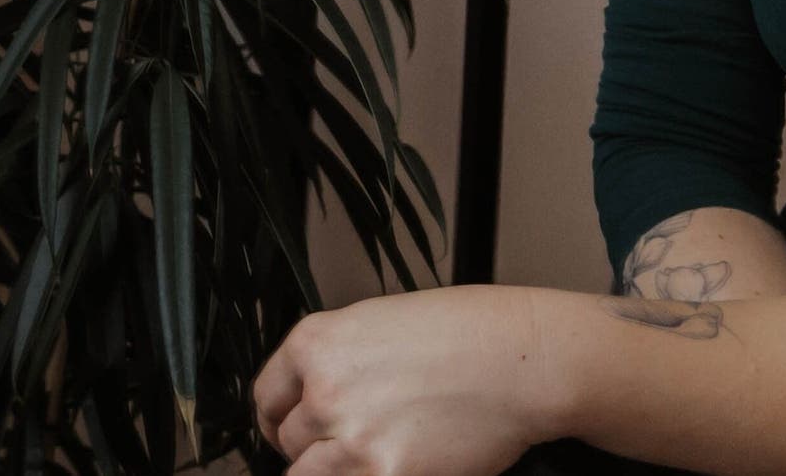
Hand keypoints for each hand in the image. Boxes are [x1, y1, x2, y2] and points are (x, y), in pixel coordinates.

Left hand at [255, 287, 570, 475]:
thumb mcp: (377, 324)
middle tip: (339, 448)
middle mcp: (324, 388)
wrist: (520, 359)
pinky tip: (391, 465)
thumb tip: (312, 395)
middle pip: (287, 439)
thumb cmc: (466, 334)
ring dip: (329, 470)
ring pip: (307, 474)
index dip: (274, 419)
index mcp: (315, 343)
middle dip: (309, 447)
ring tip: (365, 458)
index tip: (282, 429)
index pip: (265, 396)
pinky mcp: (386, 472)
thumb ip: (336, 361)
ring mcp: (353, 436)